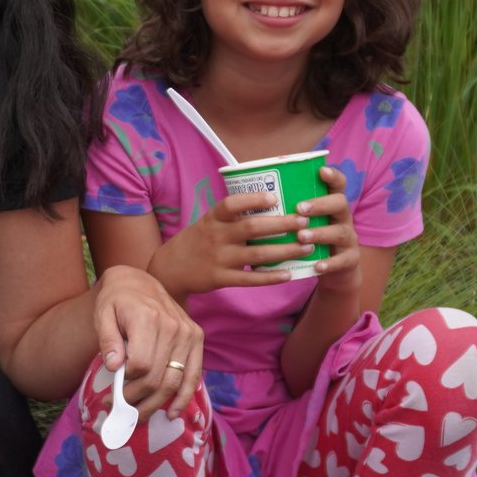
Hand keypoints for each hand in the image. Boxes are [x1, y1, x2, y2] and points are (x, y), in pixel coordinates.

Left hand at [91, 264, 204, 416]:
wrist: (138, 281)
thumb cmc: (116, 301)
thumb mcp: (102, 315)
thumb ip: (107, 340)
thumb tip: (114, 367)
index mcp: (148, 318)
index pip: (141, 365)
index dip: (127, 383)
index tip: (114, 389)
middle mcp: (173, 326)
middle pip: (158, 377)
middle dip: (137, 400)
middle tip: (120, 409)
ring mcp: (189, 333)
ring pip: (174, 381)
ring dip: (156, 404)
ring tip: (139, 416)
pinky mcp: (197, 338)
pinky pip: (193, 375)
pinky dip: (184, 397)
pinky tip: (171, 412)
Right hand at [149, 189, 320, 298]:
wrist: (169, 269)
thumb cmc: (197, 241)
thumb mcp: (208, 222)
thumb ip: (233, 216)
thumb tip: (272, 203)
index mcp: (212, 218)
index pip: (231, 204)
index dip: (253, 199)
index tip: (275, 197)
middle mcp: (215, 236)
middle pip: (252, 228)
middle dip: (282, 224)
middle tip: (304, 221)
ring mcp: (218, 259)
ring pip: (257, 254)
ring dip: (285, 250)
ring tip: (307, 246)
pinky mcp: (220, 279)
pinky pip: (250, 279)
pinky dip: (271, 277)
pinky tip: (289, 274)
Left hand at [298, 167, 363, 292]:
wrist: (332, 270)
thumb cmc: (310, 240)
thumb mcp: (304, 222)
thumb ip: (290, 210)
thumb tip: (256, 197)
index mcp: (331, 205)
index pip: (338, 184)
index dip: (332, 176)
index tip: (321, 171)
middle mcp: (343, 218)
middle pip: (340, 203)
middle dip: (320, 205)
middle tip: (300, 208)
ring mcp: (348, 238)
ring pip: (339, 232)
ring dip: (320, 233)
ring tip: (301, 236)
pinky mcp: (350, 259)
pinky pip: (342, 260)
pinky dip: (329, 263)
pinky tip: (317, 265)